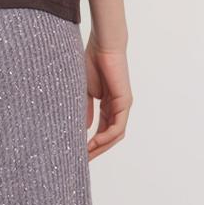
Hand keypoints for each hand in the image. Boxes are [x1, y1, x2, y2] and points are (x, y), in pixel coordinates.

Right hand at [85, 33, 132, 159]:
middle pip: (110, 136)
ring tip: (86, 154)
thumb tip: (84, 128)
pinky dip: (106, 137)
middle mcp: (117, 107)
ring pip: (115, 135)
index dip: (92, 142)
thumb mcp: (85, 90)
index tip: (79, 151)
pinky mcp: (125, 102)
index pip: (102, 129)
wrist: (102, 45)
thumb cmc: (92, 61)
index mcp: (108, 104)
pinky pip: (117, 126)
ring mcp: (122, 106)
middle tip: (82, 160)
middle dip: (97, 149)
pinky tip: (93, 141)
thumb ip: (85, 109)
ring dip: (101, 147)